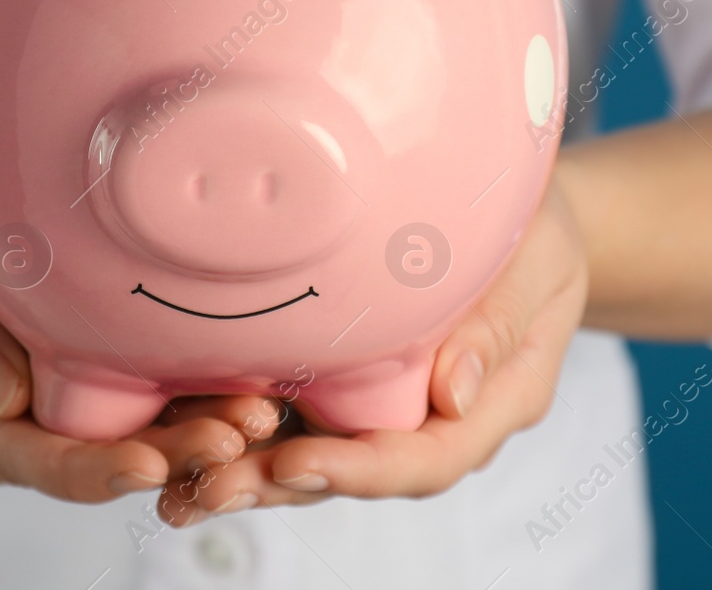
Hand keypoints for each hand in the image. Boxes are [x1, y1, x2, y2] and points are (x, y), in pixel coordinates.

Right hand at [0, 166, 278, 503]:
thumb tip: (7, 396)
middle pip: (76, 462)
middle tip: (235, 438)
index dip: (80, 467)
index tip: (145, 463)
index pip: (9, 455)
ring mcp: (30, 420)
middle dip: (161, 456)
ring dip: (188, 436)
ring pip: (115, 442)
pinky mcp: (71, 395)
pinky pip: (129, 410)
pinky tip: (243, 391)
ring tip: (258, 417)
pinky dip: (185, 404)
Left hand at [155, 168, 588, 520]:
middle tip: (207, 492)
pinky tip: (175, 438)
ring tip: (176, 488)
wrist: (525, 218)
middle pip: (354, 472)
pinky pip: (290, 413)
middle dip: (279, 487)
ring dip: (245, 473)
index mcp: (489, 404)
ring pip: (312, 453)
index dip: (359, 469)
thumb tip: (455, 393)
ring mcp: (383, 403)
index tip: (297, 464)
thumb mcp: (536, 264)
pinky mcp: (341, 377)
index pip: (425, 457)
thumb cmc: (536, 235)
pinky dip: (236, 429)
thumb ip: (499, 323)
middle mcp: (429, 418)